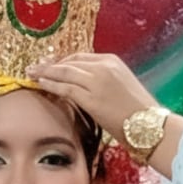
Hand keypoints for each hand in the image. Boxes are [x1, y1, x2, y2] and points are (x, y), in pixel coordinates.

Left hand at [30, 53, 156, 137]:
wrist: (151, 125)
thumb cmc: (139, 112)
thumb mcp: (121, 87)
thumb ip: (104, 82)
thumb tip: (85, 86)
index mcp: (112, 61)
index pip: (80, 58)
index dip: (62, 62)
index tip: (49, 66)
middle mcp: (104, 66)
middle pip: (69, 62)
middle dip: (49, 65)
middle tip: (34, 68)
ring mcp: (97, 81)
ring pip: (64, 73)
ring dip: (45, 73)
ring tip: (31, 74)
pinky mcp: (91, 98)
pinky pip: (65, 88)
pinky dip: (50, 85)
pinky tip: (41, 85)